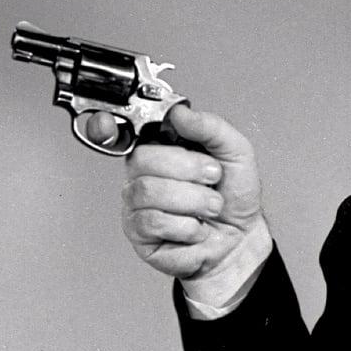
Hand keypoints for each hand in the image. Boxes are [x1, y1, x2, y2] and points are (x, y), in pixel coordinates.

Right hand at [85, 105, 272, 305]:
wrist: (242, 238)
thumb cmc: (234, 196)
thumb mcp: (235, 152)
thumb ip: (211, 127)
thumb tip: (179, 112)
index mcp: (162, 148)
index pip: (129, 130)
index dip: (107, 124)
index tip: (107, 121)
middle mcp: (144, 173)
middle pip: (143, 159)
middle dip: (189, 169)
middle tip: (212, 178)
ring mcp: (138, 204)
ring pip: (148, 191)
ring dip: (194, 201)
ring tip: (211, 206)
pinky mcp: (139, 233)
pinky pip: (152, 221)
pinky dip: (187, 226)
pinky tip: (196, 227)